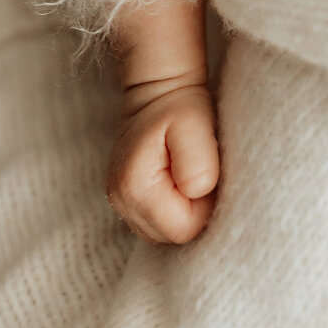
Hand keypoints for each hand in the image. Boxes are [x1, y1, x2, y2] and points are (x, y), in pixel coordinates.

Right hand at [107, 80, 218, 243]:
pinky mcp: (128, 203)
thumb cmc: (180, 107)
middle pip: (173, 235)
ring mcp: (121, 204)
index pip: (184, 228)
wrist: (158, 91)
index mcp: (134, 187)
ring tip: (186, 171)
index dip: (204, 204)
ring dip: (184, 208)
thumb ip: (198, 162)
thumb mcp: (194, 124)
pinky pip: (159, 224)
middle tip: (197, 169)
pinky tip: (177, 180)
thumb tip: (197, 193)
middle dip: (194, 208)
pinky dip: (174, 208)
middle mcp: (120, 202)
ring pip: (167, 233)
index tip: (206, 170)